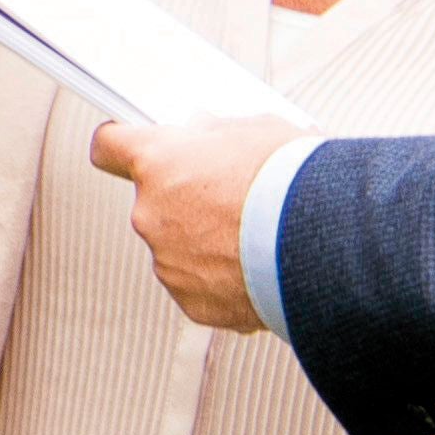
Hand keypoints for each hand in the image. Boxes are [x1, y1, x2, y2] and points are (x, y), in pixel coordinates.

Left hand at [88, 111, 305, 330]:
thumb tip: (201, 134)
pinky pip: (200, 286)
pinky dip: (223, 281)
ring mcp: (168, 262)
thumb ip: (217, 133)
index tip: (131, 147)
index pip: (109, 147)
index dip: (121, 145)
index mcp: (157, 162)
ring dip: (205, 243)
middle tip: (231, 199)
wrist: (325, 243)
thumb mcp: (258, 131)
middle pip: (153, 202)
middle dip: (185, 200)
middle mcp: (150, 214)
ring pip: (178, 247)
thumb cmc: (294, 179)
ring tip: (257, 239)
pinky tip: (260, 269)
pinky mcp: (192, 302)